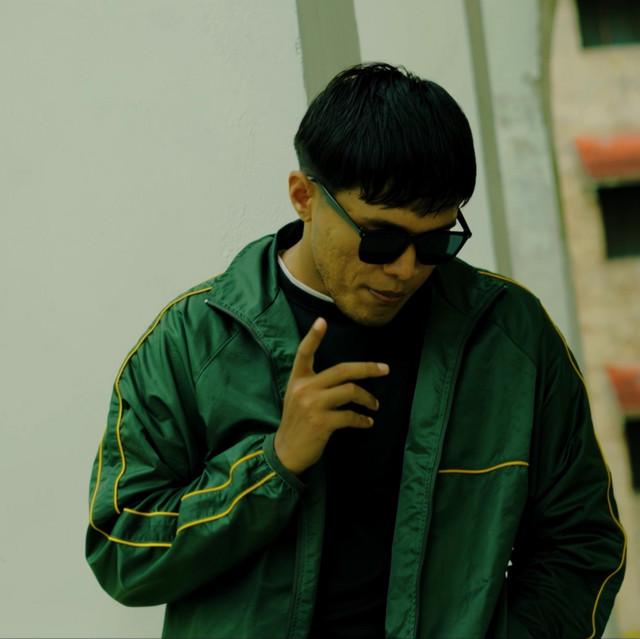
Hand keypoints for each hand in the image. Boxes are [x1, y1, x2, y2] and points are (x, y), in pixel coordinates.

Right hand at [274, 317, 389, 474]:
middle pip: (342, 370)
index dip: (313, 336)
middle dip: (367, 368)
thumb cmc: (297, 423)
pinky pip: (350, 416)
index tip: (322, 320)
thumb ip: (314, 384)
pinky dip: (362, 419)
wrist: (285, 452)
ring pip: (350, 391)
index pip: (304, 353)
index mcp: (298, 380)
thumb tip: (345, 378)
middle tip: (385, 369)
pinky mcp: (321, 423)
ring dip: (367, 399)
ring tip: (374, 405)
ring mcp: (312, 405)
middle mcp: (304, 388)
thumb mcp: (297, 397)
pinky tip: (367, 422)